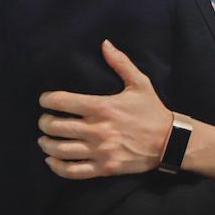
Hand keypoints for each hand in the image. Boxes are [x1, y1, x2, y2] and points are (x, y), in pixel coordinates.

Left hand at [37, 40, 170, 178]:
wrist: (170, 141)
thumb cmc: (152, 111)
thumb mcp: (140, 83)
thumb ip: (120, 63)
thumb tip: (105, 43)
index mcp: (102, 107)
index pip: (62, 101)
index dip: (47, 100)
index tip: (44, 100)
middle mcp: (97, 129)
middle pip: (56, 127)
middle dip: (44, 123)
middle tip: (44, 121)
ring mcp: (100, 151)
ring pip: (60, 150)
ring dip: (46, 144)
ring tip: (44, 140)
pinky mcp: (104, 168)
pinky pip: (72, 171)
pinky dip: (56, 167)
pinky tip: (51, 161)